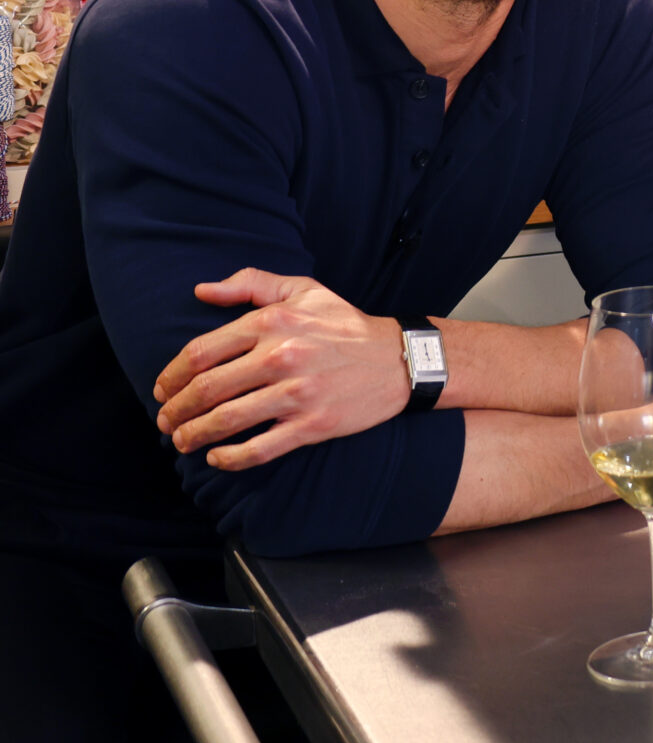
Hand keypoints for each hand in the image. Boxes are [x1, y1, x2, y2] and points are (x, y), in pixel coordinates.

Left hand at [152, 269, 407, 469]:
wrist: (400, 359)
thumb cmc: (346, 325)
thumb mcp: (304, 290)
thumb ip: (251, 284)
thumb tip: (202, 290)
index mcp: (273, 322)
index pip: (202, 351)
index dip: (172, 374)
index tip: (162, 389)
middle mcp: (281, 356)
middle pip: (207, 389)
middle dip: (175, 410)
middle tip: (165, 421)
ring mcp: (297, 393)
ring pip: (226, 420)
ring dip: (193, 436)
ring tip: (182, 442)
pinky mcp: (313, 424)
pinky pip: (260, 448)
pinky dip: (230, 458)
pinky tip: (217, 458)